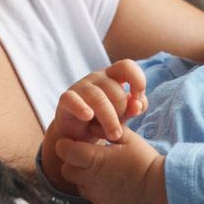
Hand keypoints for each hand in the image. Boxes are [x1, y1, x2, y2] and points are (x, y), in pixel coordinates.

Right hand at [41, 60, 147, 193]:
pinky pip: (73, 100)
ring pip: (98, 98)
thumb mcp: (123, 115)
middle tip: (120, 132)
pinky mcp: (65, 99)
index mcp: (112, 77)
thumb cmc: (103, 121)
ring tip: (114, 136)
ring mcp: (80, 87)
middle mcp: (96, 78)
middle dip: (121, 112)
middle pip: (115, 90)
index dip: (137, 80)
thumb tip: (137, 105)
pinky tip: (88, 117)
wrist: (77, 137)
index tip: (138, 100)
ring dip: (109, 119)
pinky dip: (81, 108)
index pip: (126, 66)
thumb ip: (133, 108)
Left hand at [55, 127, 169, 203]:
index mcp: (94, 158)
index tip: (75, 141)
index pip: (64, 150)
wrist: (158, 187)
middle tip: (87, 154)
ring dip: (82, 175)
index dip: (66, 144)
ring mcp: (94, 194)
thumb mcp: (127, 137)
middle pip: (66, 169)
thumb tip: (91, 126)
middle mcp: (90, 178)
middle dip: (72, 161)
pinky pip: (88, 194)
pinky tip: (107, 181)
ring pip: (76, 183)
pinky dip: (92, 187)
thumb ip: (106, 128)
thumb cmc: (144, 159)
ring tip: (100, 168)